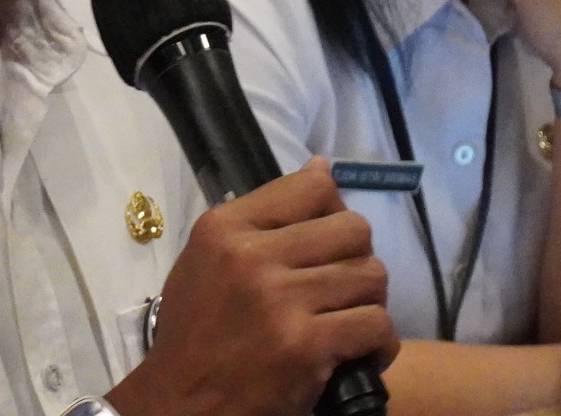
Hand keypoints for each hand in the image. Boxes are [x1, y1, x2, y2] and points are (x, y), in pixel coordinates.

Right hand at [107, 159, 394, 415]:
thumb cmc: (197, 329)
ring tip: (348, 317)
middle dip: (357, 257)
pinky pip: (376, 325)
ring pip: (371, 276)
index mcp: (224, 228)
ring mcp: (280, 300)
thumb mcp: (208, 258)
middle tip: (342, 283)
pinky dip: (378, 342)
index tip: (325, 237)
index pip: (310, 188)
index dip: (332, 209)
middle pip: (354, 229)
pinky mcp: (306, 346)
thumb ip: (261, 215)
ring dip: (369, 300)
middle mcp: (251, 255)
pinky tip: (358, 350)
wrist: (182, 400)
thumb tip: (321, 169)